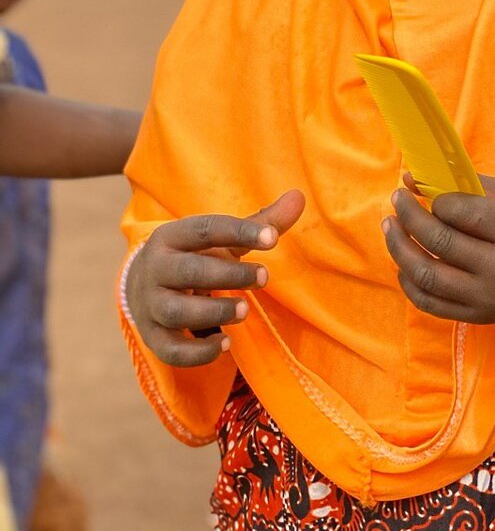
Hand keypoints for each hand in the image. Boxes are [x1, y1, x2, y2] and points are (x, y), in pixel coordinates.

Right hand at [125, 189, 303, 366]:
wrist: (141, 286)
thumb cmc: (194, 256)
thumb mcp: (221, 238)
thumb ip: (260, 223)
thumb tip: (299, 197)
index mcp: (172, 236)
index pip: (206, 230)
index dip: (240, 232)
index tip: (273, 239)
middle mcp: (155, 268)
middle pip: (189, 271)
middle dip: (229, 275)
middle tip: (264, 277)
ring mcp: (150, 304)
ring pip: (176, 310)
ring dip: (213, 312)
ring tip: (245, 310)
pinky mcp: (152, 337)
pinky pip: (170, 349)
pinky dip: (197, 352)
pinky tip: (225, 344)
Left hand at [382, 176, 494, 323]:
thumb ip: (466, 186)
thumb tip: (413, 178)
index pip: (461, 212)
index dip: (434, 199)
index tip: (424, 189)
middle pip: (439, 241)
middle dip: (409, 215)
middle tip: (397, 199)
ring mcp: (488, 298)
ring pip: (427, 275)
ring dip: (399, 248)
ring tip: (390, 225)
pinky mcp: (478, 317)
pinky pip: (430, 303)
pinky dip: (409, 281)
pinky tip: (402, 261)